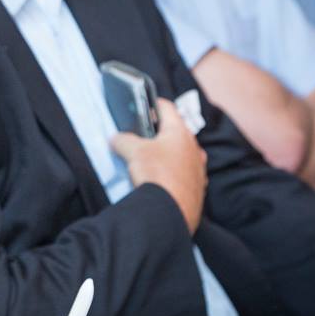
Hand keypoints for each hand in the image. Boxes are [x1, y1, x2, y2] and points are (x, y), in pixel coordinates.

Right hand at [112, 98, 206, 232]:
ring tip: (150, 161)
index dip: (153, 104)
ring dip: (168, 155)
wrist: (170, 211)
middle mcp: (194, 148)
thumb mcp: (132, 151)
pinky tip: (160, 181)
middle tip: (142, 137)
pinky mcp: (197, 189)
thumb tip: (116, 139)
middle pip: (176, 132)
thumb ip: (123, 140)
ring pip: (182, 154)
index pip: (167, 108)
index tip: (144, 105)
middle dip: (159, 133)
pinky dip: (173, 174)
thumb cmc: (156, 174)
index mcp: (180, 132)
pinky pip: (184, 174)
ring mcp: (198, 169)